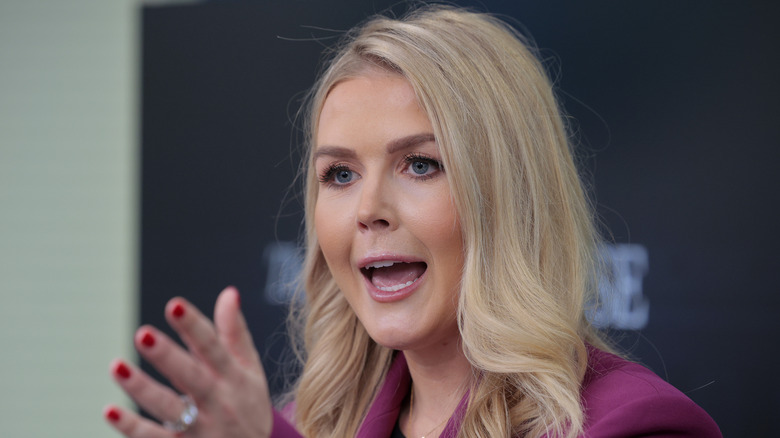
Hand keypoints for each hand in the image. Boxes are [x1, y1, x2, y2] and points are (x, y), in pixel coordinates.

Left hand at [104, 286, 272, 436]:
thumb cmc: (248, 407)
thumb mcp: (250, 370)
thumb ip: (235, 333)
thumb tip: (228, 292)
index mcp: (234, 377)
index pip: (214, 347)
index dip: (194, 326)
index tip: (174, 304)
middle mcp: (218, 402)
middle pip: (191, 377)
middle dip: (167, 356)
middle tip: (142, 333)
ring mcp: (201, 429)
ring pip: (169, 409)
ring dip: (142, 389)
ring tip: (117, 366)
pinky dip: (133, 427)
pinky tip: (111, 410)